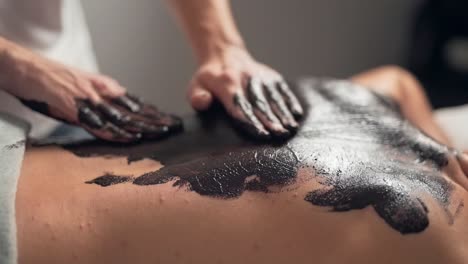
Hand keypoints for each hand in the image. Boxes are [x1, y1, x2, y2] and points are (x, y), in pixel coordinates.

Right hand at [3, 51, 181, 142]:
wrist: (29, 69)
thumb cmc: (56, 80)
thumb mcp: (87, 86)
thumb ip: (104, 98)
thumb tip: (123, 109)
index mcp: (106, 88)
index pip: (136, 104)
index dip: (155, 113)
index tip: (170, 121)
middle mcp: (102, 93)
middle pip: (134, 111)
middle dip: (156, 120)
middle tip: (174, 128)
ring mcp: (89, 101)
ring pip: (122, 117)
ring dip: (142, 127)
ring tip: (161, 133)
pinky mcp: (75, 109)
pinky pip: (98, 124)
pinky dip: (115, 132)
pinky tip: (130, 138)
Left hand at [188, 46, 302, 138]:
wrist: (225, 55)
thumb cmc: (209, 79)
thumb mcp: (195, 86)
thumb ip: (197, 97)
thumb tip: (203, 101)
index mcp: (226, 83)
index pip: (239, 106)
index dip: (250, 121)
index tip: (260, 133)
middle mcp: (246, 79)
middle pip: (259, 103)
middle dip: (270, 120)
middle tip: (279, 134)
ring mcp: (261, 77)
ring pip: (273, 97)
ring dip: (282, 113)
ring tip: (290, 128)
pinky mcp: (271, 76)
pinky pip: (282, 90)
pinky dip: (290, 101)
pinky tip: (296, 114)